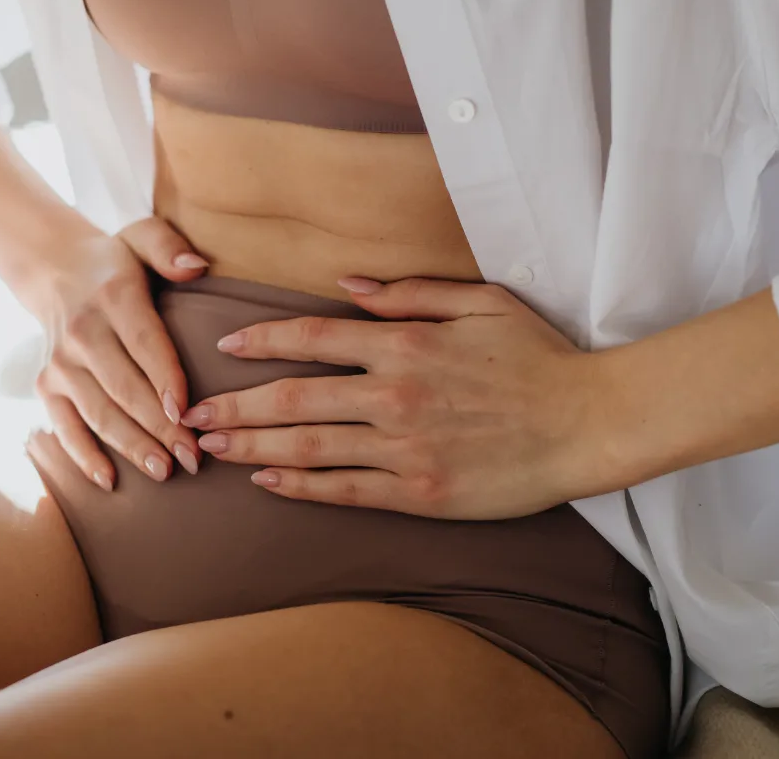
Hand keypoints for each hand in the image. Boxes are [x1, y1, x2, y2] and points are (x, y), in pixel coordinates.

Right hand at [16, 217, 209, 490]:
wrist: (53, 270)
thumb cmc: (116, 262)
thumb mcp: (141, 237)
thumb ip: (168, 246)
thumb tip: (196, 266)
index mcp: (113, 296)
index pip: (144, 342)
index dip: (165, 379)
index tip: (188, 412)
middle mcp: (83, 332)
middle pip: (124, 387)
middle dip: (160, 427)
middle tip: (193, 458)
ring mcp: (61, 363)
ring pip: (99, 412)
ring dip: (131, 446)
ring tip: (165, 472)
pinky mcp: (46, 385)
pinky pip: (64, 426)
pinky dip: (83, 456)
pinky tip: (109, 481)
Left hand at [183, 276, 613, 519]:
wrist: (589, 423)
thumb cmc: (539, 359)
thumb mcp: (482, 302)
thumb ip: (412, 292)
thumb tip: (351, 284)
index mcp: (404, 344)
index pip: (312, 337)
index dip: (261, 341)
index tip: (225, 346)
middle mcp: (393, 395)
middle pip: (291, 399)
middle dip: (232, 405)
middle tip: (189, 412)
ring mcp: (403, 448)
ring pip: (306, 448)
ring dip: (250, 447)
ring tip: (209, 446)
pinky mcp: (419, 493)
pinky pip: (344, 490)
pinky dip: (299, 486)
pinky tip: (266, 481)